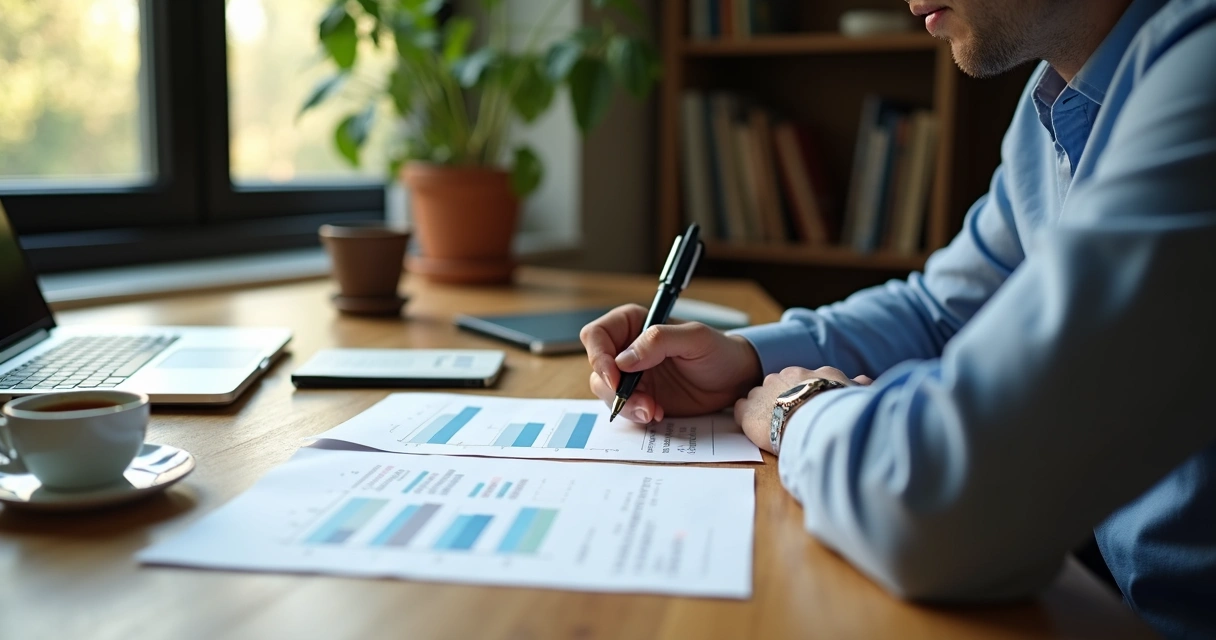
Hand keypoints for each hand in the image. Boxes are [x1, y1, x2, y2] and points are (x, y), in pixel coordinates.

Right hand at [580, 304, 762, 422]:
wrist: (734, 381)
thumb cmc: (719, 351)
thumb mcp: (695, 338)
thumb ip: (659, 340)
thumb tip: (623, 360)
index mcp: (633, 324)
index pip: (597, 335)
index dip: (599, 356)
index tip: (615, 376)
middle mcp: (626, 349)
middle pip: (597, 368)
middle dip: (614, 389)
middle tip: (641, 401)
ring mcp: (632, 375)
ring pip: (606, 392)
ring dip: (626, 405)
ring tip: (653, 409)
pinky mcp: (640, 397)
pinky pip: (624, 408)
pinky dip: (636, 414)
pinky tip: (657, 413)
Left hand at [734, 366, 869, 452]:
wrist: (815, 421)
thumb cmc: (837, 409)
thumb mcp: (853, 394)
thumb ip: (856, 385)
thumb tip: (866, 380)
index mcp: (809, 375)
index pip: (801, 380)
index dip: (801, 393)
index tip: (804, 405)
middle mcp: (784, 378)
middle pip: (777, 386)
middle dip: (780, 399)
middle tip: (788, 418)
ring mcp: (764, 392)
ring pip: (758, 396)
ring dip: (763, 408)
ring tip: (772, 425)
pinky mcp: (748, 410)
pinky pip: (741, 409)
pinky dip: (745, 417)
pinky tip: (754, 428)